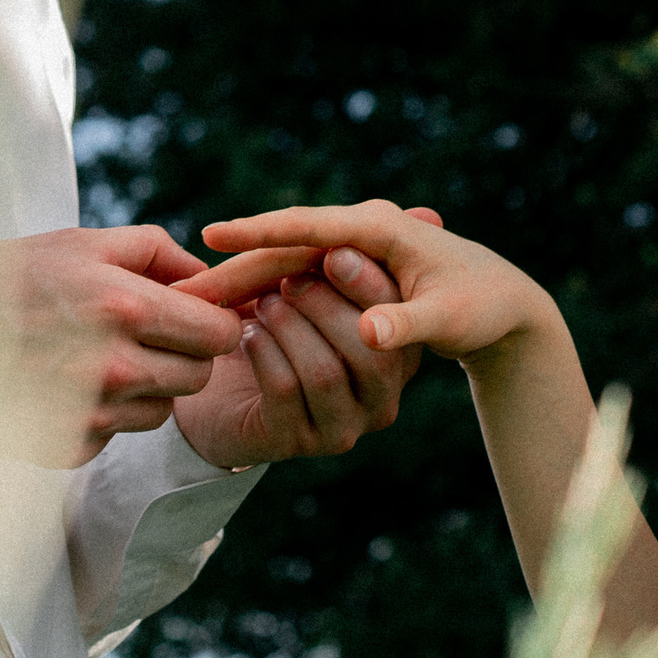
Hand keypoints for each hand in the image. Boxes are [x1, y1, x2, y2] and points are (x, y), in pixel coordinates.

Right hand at [0, 225, 245, 466]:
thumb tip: (210, 276)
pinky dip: (109, 412)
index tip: (197, 314)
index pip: (217, 333)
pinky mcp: (71, 446)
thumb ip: (157, 252)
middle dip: (186, 354)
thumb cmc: (16, 277)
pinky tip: (73, 383)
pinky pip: (120, 432)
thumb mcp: (85, 243)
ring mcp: (91, 413)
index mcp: (125, 307)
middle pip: (198, 376)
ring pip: (164, 408)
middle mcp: (114, 367)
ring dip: (148, 385)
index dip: (214, 322)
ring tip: (103, 354)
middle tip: (151, 333)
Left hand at [174, 230, 431, 467]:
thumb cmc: (286, 325)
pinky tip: (247, 332)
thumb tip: (429, 213)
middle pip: (369, 353)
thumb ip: (365, 257)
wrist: (227, 394)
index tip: (331, 251)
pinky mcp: (299, 443)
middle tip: (287, 279)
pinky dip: (263, 351)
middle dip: (324, 305)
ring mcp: (343, 427)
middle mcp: (381, 399)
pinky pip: (285, 391)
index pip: (397, 321)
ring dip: (289, 326)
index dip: (366, 283)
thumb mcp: (322, 286)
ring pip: (325, 372)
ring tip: (263, 302)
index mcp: (398, 357)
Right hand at [199, 201, 555, 363]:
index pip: (308, 226)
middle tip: (181, 291)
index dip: (259, 232)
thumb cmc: (479, 307)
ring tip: (188, 301)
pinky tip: (224, 307)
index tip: (210, 235)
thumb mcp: (448, 320)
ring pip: (283, 259)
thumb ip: (407, 326)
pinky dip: (259, 288)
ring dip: (238, 280)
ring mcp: (351, 244)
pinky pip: (294, 272)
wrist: (502, 299)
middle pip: (284, 244)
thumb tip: (370, 334)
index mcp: (380, 228)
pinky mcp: (347, 264)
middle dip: (233, 266)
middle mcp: (360, 228)